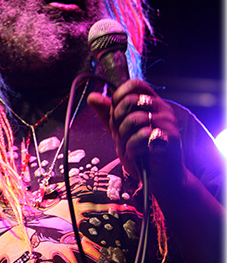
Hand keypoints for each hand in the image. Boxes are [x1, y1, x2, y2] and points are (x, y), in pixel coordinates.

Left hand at [88, 79, 186, 193]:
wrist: (161, 178)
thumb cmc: (143, 153)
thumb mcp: (122, 132)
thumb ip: (109, 114)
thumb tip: (92, 97)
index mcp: (153, 103)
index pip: (135, 84)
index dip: (119, 95)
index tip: (115, 113)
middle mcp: (163, 109)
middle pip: (130, 100)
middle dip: (117, 120)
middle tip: (120, 135)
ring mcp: (168, 123)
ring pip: (134, 119)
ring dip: (124, 136)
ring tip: (129, 147)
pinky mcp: (169, 139)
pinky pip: (142, 136)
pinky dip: (133, 148)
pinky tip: (136, 154)